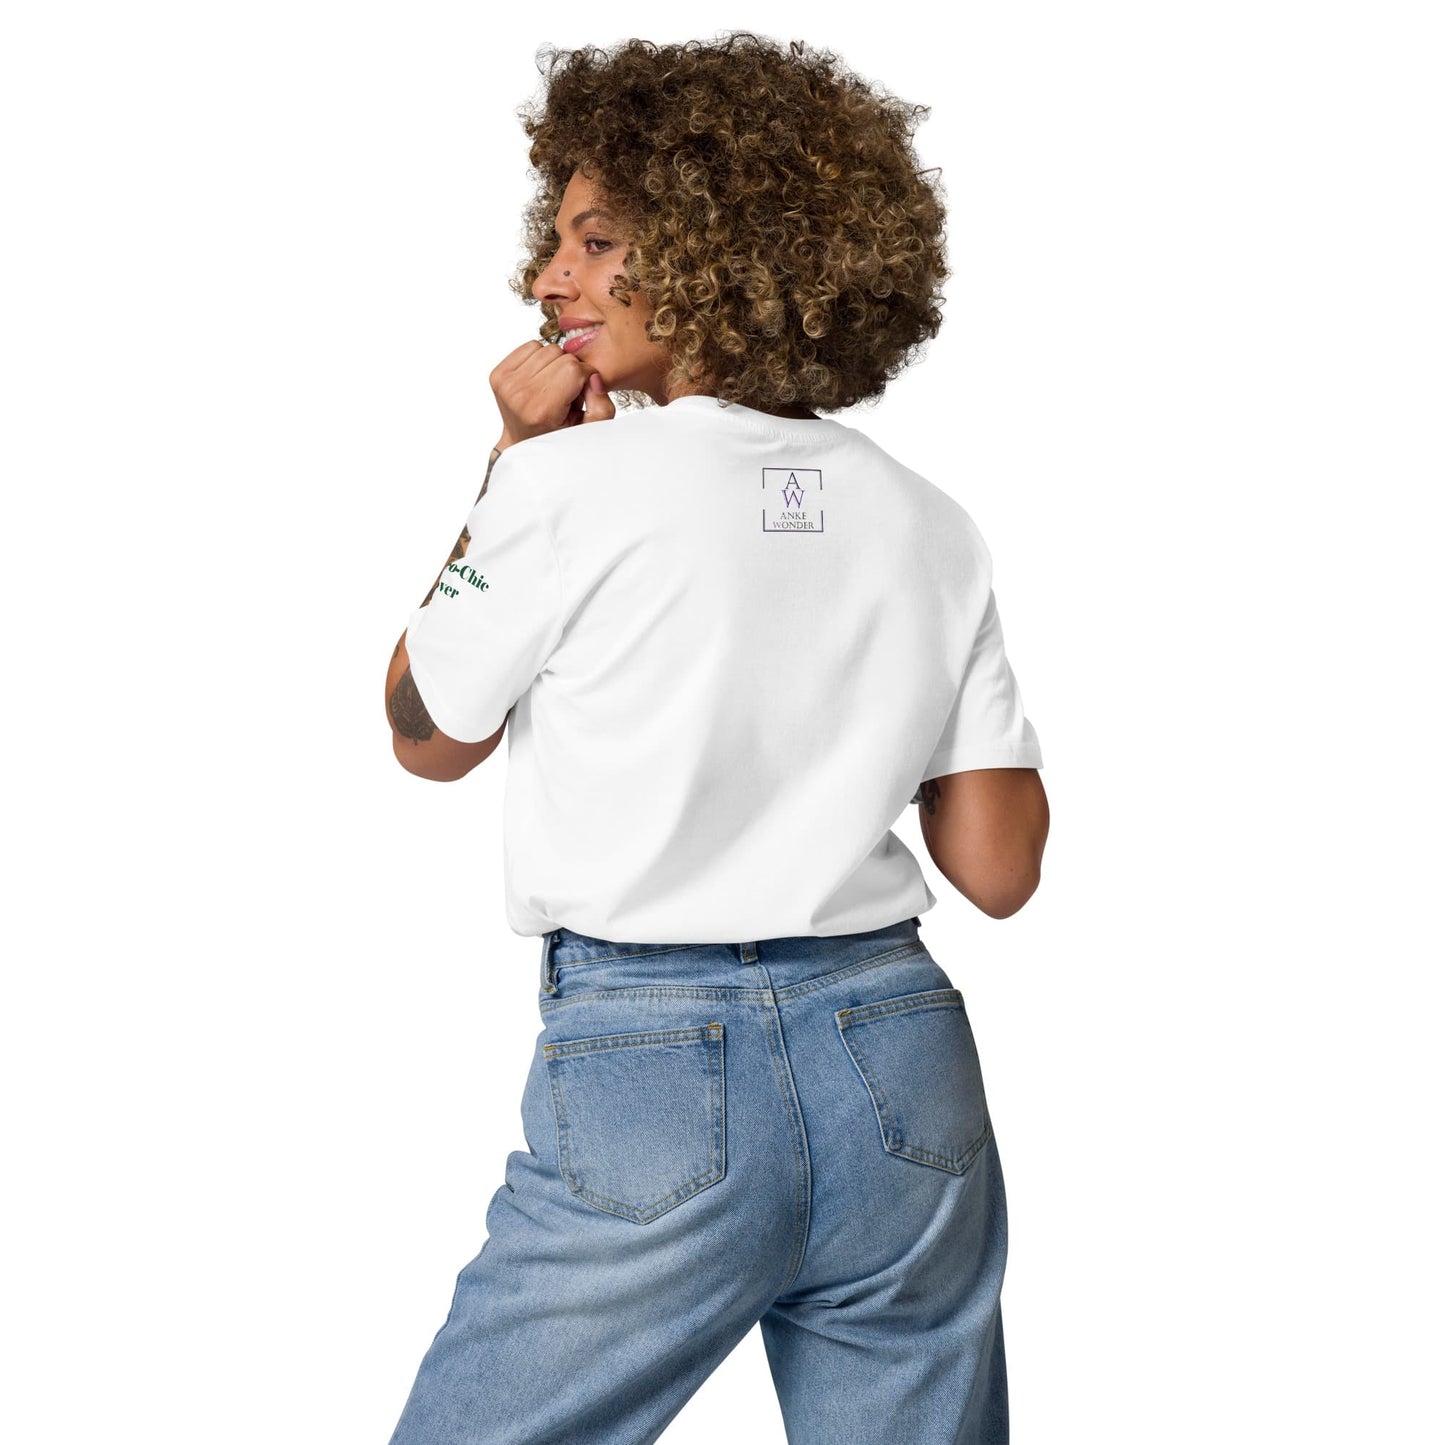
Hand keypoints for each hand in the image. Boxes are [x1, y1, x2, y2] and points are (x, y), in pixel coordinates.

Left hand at [489, 340, 615, 449]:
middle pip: (559, 355)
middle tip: (565, 392)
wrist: (523, 443)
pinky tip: (540, 378)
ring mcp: (506, 383)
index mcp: (541, 410)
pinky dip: (539, 358)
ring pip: (545, 348)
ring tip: (552, 386)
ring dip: (554, 363)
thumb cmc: (558, 436)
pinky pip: (530, 346)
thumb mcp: (590, 429)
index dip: (585, 376)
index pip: (573, 369)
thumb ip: (602, 406)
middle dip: (570, 369)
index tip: (581, 392)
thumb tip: (593, 377)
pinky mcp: (498, 374)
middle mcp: (520, 395)